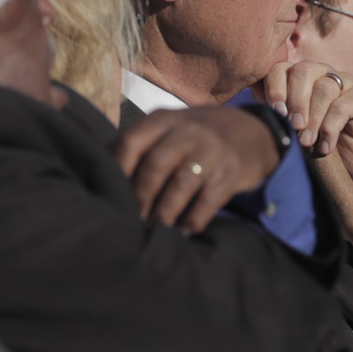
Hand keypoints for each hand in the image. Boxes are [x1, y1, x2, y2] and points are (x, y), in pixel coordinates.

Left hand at [116, 106, 279, 232]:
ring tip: (154, 231)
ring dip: (164, 214)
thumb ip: (141, 146)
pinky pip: (207, 202)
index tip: (110, 194)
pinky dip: (192, 221)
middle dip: (139, 198)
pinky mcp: (232, 171)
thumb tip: (100, 177)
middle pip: (155, 165)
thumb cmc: (197, 138)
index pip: (131, 141)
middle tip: (131, 221)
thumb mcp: (170, 129)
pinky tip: (183, 232)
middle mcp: (188, 130)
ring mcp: (212, 150)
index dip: (117, 169)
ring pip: (180, 186)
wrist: (252, 133)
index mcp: (164, 119)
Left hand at [259, 61, 352, 217]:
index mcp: (301, 76)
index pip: (282, 67)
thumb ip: (276, 109)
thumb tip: (253, 93)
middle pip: (304, 70)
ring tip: (307, 142)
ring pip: (325, 88)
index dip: (275, 88)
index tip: (276, 113)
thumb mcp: (291, 128)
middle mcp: (323, 73)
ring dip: (313, 118)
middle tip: (294, 127)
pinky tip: (325, 147)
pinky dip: (330, 128)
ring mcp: (346, 82)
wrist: (350, 169)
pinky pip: (343, 106)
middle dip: (295, 100)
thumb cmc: (315, 146)